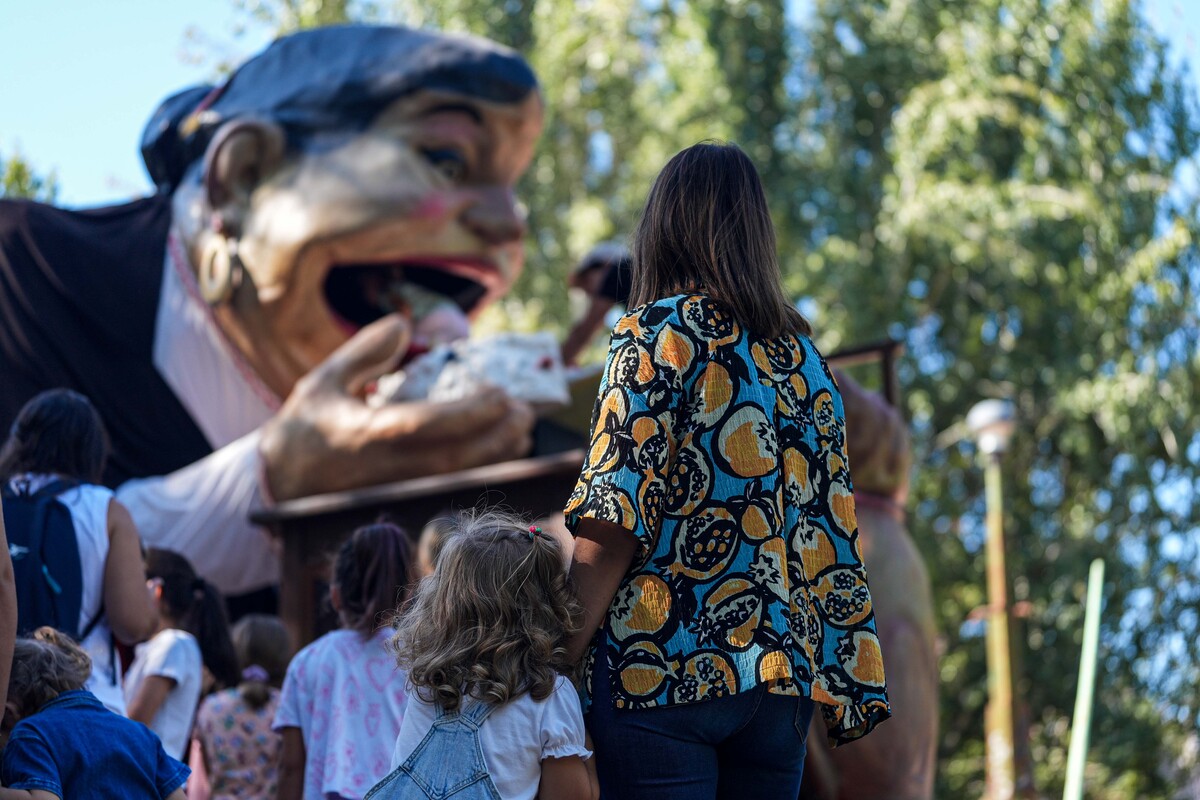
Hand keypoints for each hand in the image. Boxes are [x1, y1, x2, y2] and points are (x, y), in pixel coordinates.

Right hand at [259, 314, 535, 500]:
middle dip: (499, 435)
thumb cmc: (304, 429)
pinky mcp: (405, 507)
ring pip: (461, 481)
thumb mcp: (323, 380)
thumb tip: (402, 324)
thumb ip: (364, 351)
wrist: (279, 486)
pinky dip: (485, 474)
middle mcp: (386, 470)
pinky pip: (455, 493)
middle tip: (525, 410)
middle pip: (456, 459)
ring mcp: (397, 494)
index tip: (500, 393)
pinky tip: (504, 454)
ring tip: (522, 429)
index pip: (427, 425)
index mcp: (365, 434)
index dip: (471, 412)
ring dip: (500, 457)